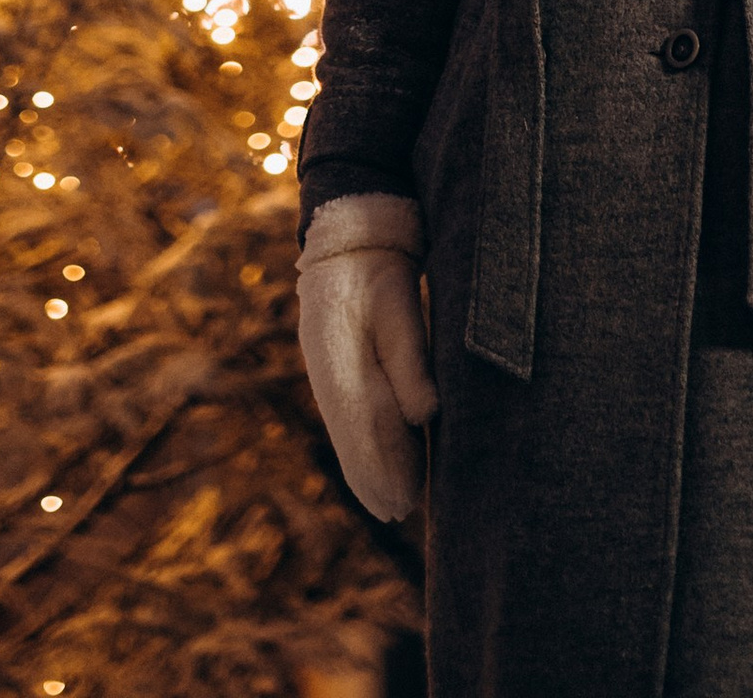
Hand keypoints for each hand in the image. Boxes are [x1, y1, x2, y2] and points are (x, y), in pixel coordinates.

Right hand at [298, 202, 436, 521]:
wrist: (350, 238)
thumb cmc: (378, 271)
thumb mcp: (397, 308)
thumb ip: (409, 362)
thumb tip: (425, 415)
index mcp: (334, 356)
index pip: (356, 427)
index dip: (374, 469)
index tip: (395, 504)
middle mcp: (328, 371)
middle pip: (352, 435)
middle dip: (374, 476)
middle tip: (398, 514)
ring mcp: (330, 370)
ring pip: (352, 429)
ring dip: (370, 465)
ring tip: (395, 502)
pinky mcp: (340, 367)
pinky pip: (354, 414)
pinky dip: (368, 443)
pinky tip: (387, 461)